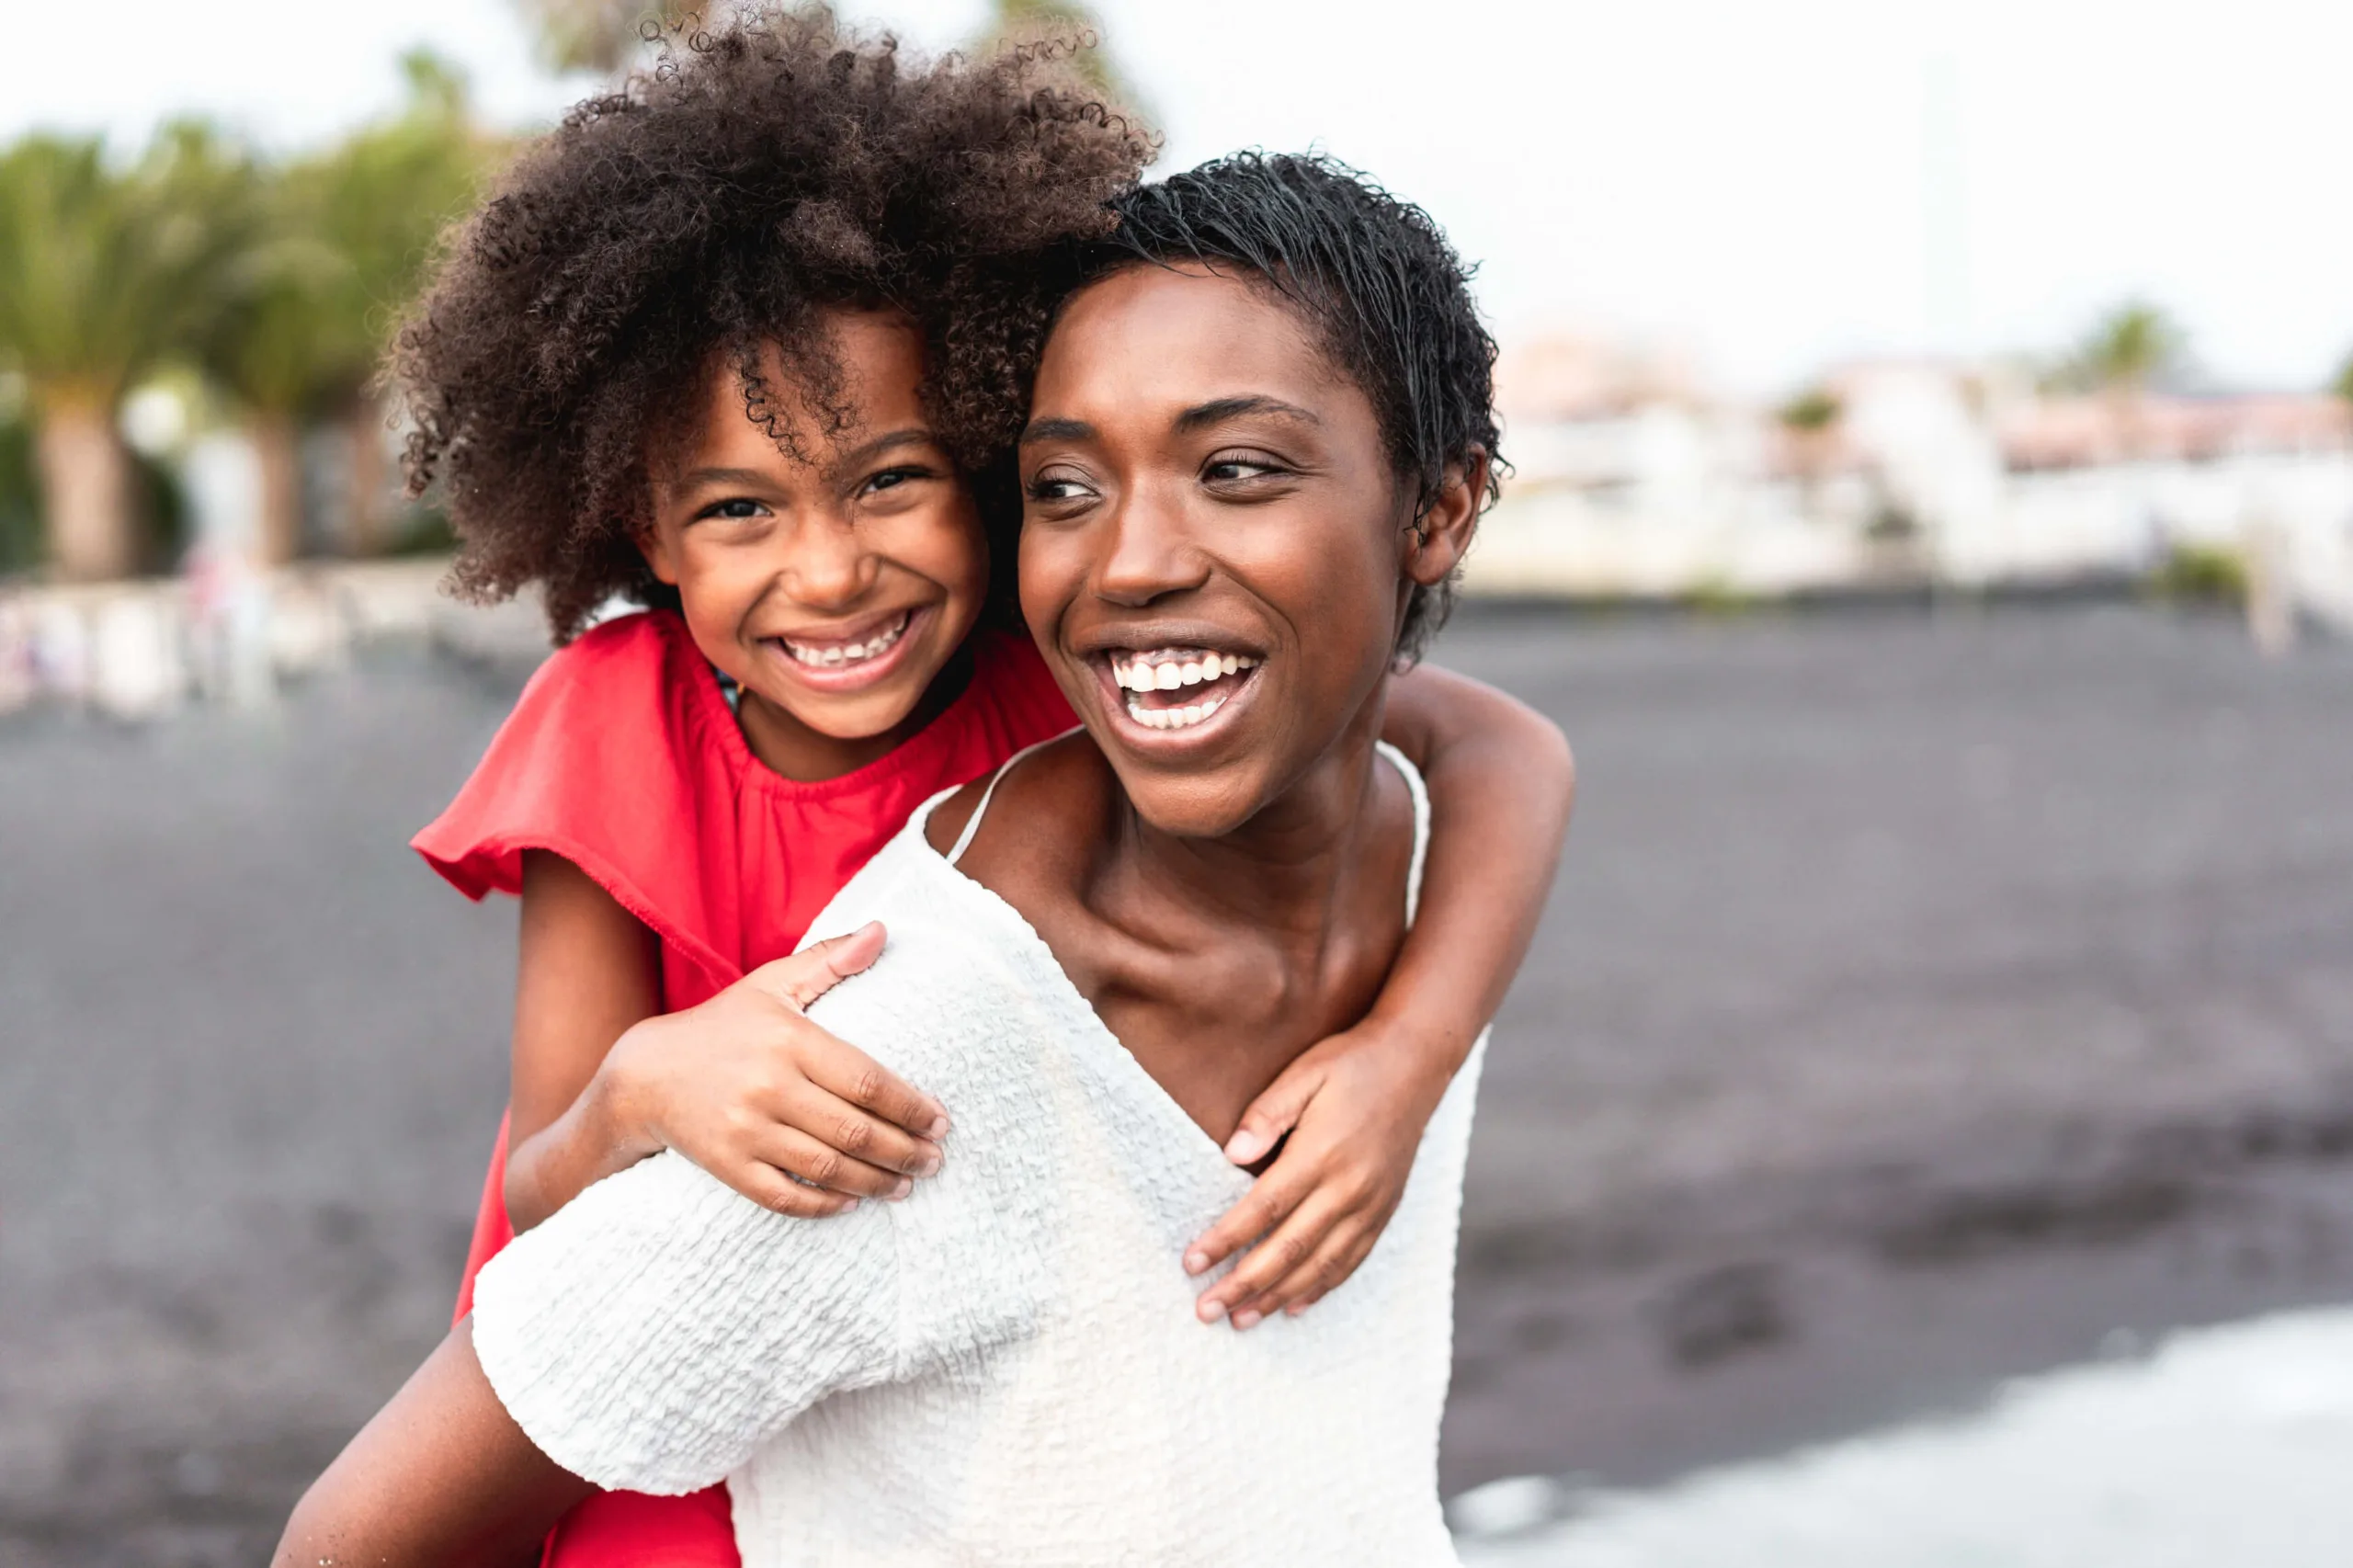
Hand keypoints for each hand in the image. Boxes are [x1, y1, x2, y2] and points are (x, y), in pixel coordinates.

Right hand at [602, 923, 949, 1217]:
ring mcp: (745, 1130)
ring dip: (875, 1182)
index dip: (910, 1107)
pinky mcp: (726, 1165)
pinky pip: (784, 1196)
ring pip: (827, 1168)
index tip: (940, 1122)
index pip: (867, 1080)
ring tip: (906, 1185)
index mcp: (789, 1040)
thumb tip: (882, 931)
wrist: (643, 1075)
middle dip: (903, 1151)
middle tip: (934, 1161)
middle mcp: (769, 1086)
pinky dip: (823, 1205)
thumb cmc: (722, 1026)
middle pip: (854, 1131)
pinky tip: (852, 1203)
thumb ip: (829, 960)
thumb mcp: (771, 985)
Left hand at [1183, 1019, 1451, 1329]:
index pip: (1263, 1209)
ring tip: (1242, 1319)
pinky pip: (1351, 1261)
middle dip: (1244, 1284)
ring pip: (1320, 1265)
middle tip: (1207, 1309)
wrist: (1416, 1063)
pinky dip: (1321, 1287)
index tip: (1193, 1263)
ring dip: (1277, 1296)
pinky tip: (1293, 1305)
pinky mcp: (1384, 1211)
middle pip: (1288, 1249)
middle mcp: (1348, 1188)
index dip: (1226, 1241)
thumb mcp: (1304, 1074)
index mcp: (1321, 1154)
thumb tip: (1231, 1155)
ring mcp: (1371, 1205)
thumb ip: (1267, 1113)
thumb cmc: (1350, 1065)